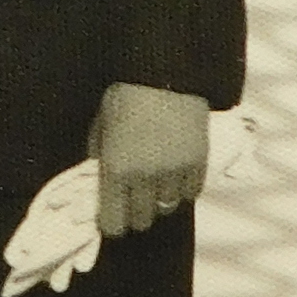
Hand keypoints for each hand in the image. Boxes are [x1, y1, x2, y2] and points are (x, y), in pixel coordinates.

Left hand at [87, 83, 209, 235]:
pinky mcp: (198, 164)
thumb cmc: (126, 94)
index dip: (112, 223)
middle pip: (142, 221)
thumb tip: (99, 175)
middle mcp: (145, 179)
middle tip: (133, 195)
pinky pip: (191, 194)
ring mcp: (175, 173)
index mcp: (116, 170)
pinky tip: (175, 173)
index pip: (114, 224)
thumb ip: (98, 154)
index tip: (112, 215)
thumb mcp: (101, 123)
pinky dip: (182, 189)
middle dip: (136, 211)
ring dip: (160, 199)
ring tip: (156, 181)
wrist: (166, 73)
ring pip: (168, 208)